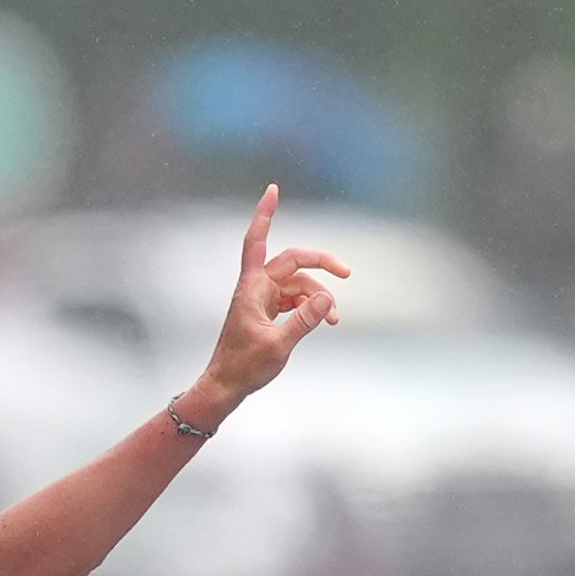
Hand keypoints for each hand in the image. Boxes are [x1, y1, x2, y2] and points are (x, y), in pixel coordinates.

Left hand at [192, 185, 345, 413]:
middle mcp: (256, 288)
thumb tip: (328, 298)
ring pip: (297, 284)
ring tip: (336, 319)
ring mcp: (262, 299)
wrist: (226, 386)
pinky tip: (326, 319)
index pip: (257, 241)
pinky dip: (311, 306)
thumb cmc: (244, 367)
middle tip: (348, 272)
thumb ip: (304, 320)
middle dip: (321, 264)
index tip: (273, 189)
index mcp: (252, 288)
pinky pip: (294, 299)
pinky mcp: (267, 312)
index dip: (265, 214)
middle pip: (292, 262)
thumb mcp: (279, 345)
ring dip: (319, 296)